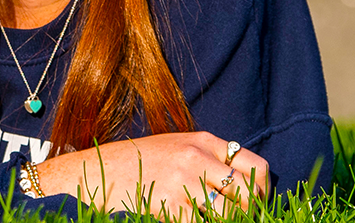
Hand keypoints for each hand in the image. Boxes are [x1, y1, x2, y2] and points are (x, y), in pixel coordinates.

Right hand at [34, 131, 268, 220]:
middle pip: (247, 194)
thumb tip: (242, 189)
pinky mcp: (168, 206)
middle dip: (248, 214)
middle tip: (236, 221)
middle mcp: (196, 157)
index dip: (263, 192)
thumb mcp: (173, 149)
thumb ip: (206, 161)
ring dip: (223, 222)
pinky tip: (186, 221)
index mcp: (202, 140)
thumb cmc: (134, 165)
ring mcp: (182, 182)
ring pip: (228, 215)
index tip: (256, 206)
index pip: (255, 167)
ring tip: (206, 219)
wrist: (92, 172)